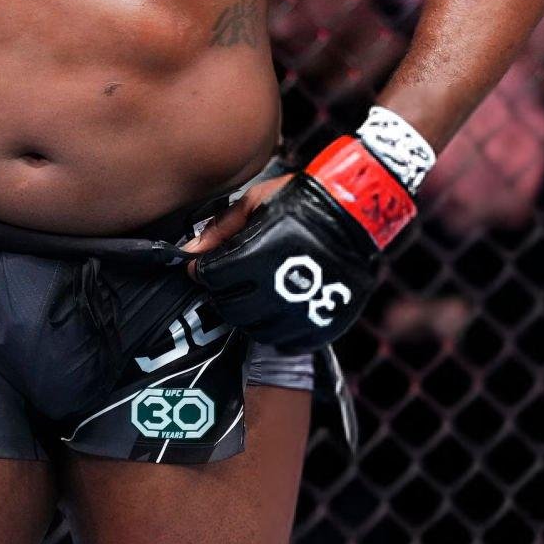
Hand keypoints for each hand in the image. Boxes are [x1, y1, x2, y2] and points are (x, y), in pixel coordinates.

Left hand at [184, 172, 384, 352]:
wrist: (358, 212)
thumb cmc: (302, 200)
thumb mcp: (255, 201)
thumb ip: (219, 229)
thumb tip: (186, 253)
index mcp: (255, 257)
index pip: (210, 279)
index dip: (204, 272)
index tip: (208, 267)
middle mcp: (276, 290)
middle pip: (229, 308)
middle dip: (224, 294)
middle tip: (233, 281)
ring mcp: (300, 313)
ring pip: (254, 330)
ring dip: (250, 315)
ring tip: (259, 293)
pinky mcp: (321, 327)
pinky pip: (285, 342)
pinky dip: (278, 329)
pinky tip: (281, 308)